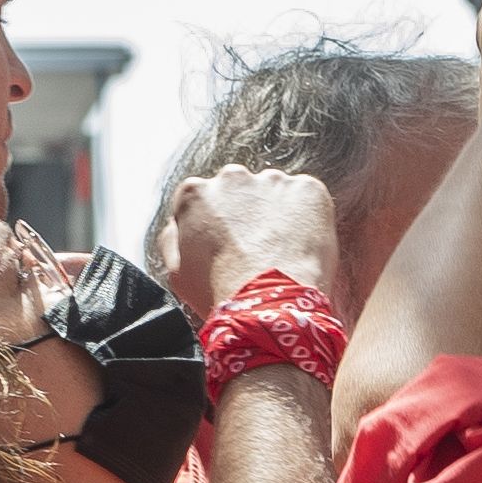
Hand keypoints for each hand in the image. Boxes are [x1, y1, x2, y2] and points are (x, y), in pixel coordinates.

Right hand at [160, 169, 344, 320]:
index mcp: (195, 193)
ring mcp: (273, 180)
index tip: (227, 247)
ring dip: (278, 215)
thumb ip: (173, 236)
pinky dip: (309, 218)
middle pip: (240, 191)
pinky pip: (308, 199)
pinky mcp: (308, 189)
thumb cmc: (220, 293)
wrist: (269, 304)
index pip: (204, 200)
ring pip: (275, 194)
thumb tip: (178, 222)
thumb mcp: (176, 271)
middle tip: (257, 251)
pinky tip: (302, 247)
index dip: (216, 226)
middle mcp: (232, 177)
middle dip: (248, 214)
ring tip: (281, 252)